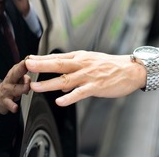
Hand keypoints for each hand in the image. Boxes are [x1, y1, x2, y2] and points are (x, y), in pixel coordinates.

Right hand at [0, 60, 30, 114]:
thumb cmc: (11, 87)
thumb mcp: (17, 79)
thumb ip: (26, 76)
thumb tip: (33, 75)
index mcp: (14, 74)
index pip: (20, 66)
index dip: (25, 62)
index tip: (29, 57)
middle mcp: (10, 80)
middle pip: (15, 73)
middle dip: (21, 69)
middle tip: (26, 65)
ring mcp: (7, 91)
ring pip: (16, 89)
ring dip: (23, 88)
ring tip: (27, 89)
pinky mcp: (5, 101)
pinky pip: (9, 104)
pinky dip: (12, 106)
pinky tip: (15, 107)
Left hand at [25, 51, 146, 106]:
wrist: (131, 70)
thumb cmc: (112, 66)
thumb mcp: (91, 63)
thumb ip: (75, 72)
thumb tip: (61, 86)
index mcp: (80, 57)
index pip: (58, 57)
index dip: (42, 59)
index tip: (28, 59)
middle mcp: (82, 64)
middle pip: (58, 64)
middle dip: (41, 65)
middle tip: (27, 65)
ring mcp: (89, 75)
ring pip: (65, 79)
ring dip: (49, 83)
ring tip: (35, 86)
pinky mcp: (96, 86)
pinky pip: (80, 93)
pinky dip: (69, 97)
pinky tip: (60, 101)